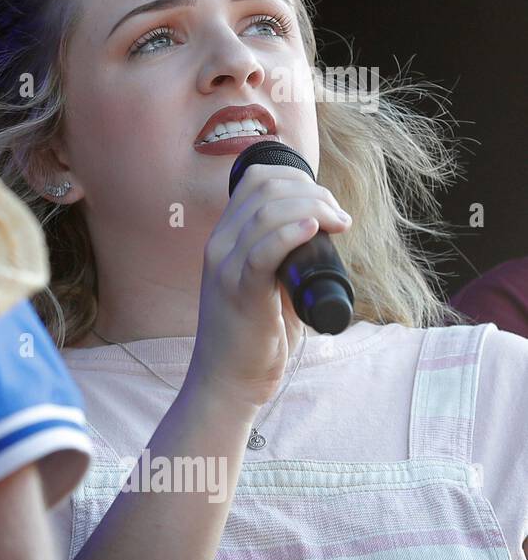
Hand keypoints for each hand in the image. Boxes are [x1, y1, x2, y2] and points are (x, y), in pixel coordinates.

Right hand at [185, 163, 351, 409]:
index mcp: (223, 239)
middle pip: (266, 189)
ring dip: (315, 209)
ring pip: (269, 213)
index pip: (255, 180)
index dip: (297, 178)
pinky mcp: (240, 292)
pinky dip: (292, 233)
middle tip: (341, 219)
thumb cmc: (252, 336)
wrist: (227, 381)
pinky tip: (315, 230)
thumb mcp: (264, 284)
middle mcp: (219, 246)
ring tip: (340, 226)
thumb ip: (280, 257)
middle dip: (314, 192)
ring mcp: (226, 268)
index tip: (326, 204)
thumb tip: (320, 234)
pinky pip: (264, 250)